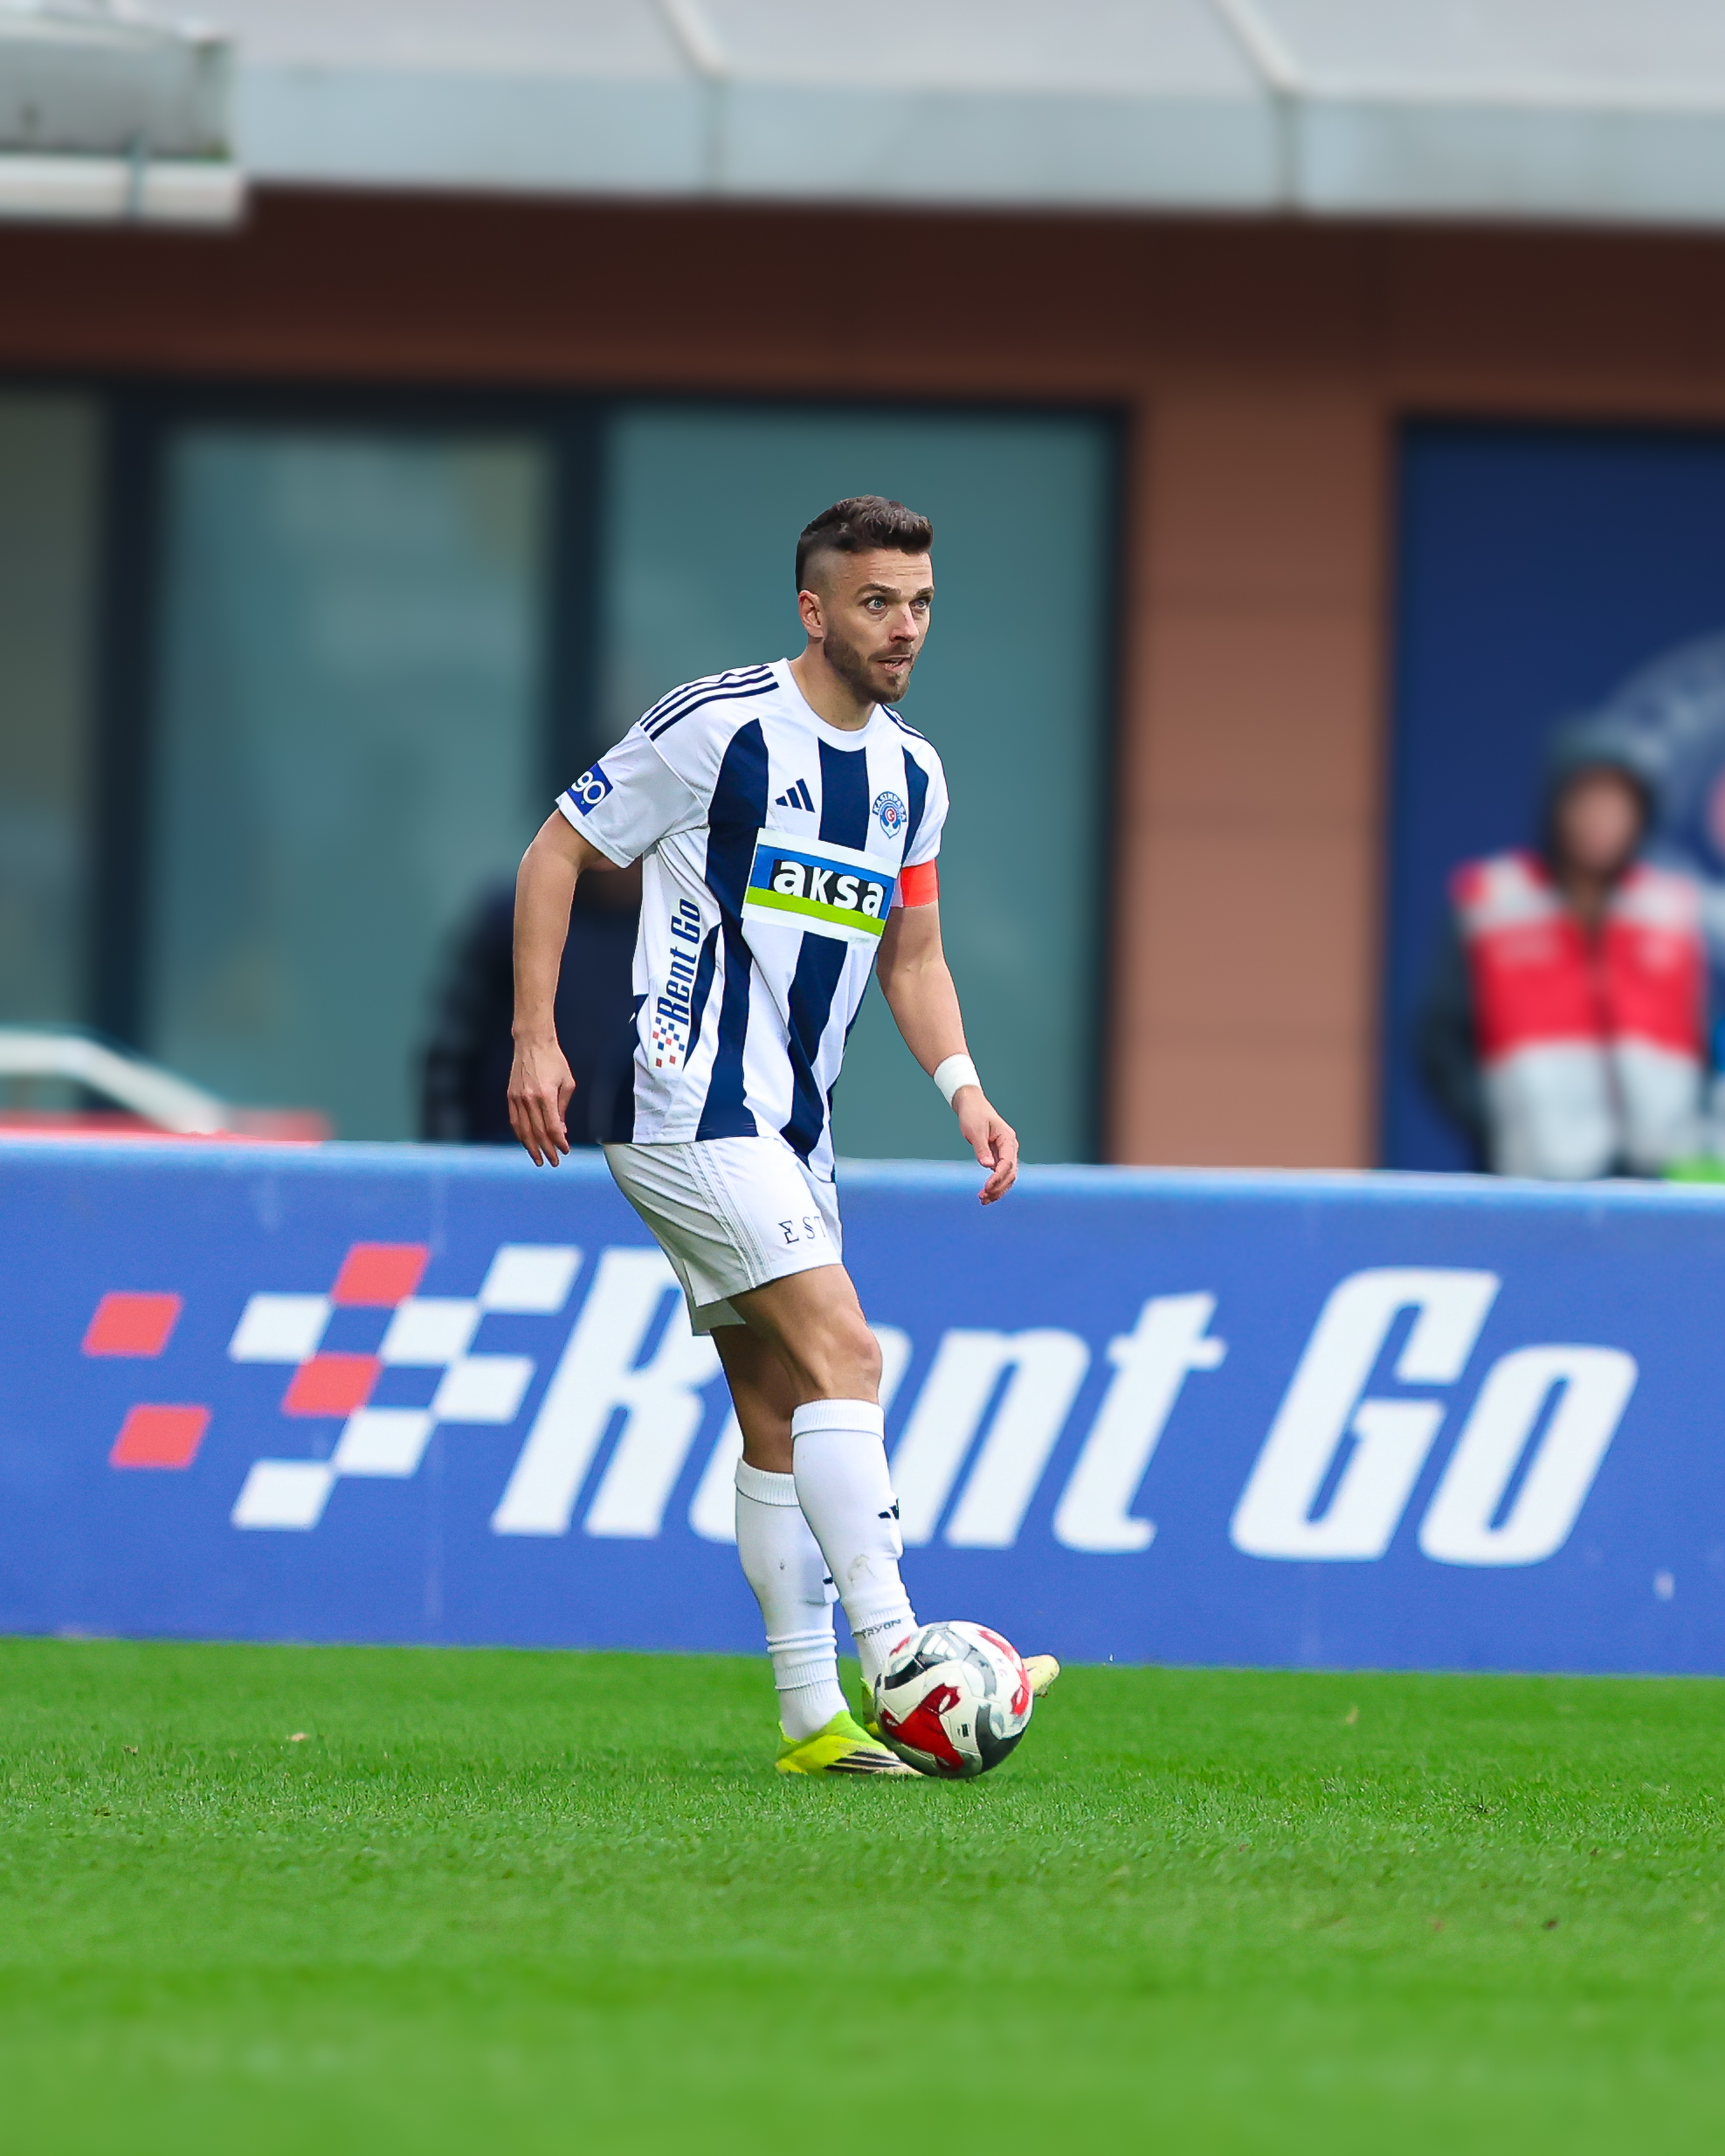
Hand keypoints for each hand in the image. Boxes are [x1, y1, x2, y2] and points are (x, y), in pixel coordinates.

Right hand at [508, 1037, 575, 1165]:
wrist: (532, 1043)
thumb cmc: (553, 1060)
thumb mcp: (567, 1083)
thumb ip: (564, 1108)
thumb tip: (561, 1129)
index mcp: (546, 1096)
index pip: (553, 1127)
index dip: (559, 1142)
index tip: (565, 1150)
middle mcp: (529, 1099)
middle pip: (538, 1132)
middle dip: (547, 1150)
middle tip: (553, 1162)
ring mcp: (517, 1098)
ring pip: (523, 1130)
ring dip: (531, 1147)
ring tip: (538, 1159)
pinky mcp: (510, 1096)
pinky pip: (514, 1121)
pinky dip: (520, 1134)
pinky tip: (526, 1143)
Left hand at [956, 1089, 1017, 1204]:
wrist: (971, 1104)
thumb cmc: (973, 1114)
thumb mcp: (975, 1130)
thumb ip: (981, 1148)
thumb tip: (988, 1166)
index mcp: (1008, 1139)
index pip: (1007, 1163)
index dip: (998, 1178)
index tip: (986, 1188)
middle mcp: (1010, 1147)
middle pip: (1011, 1173)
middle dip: (998, 1187)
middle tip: (983, 1197)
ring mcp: (1006, 1152)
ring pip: (1007, 1176)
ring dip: (998, 1189)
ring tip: (983, 1200)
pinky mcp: (999, 1155)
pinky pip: (1000, 1173)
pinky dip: (995, 1184)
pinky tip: (986, 1194)